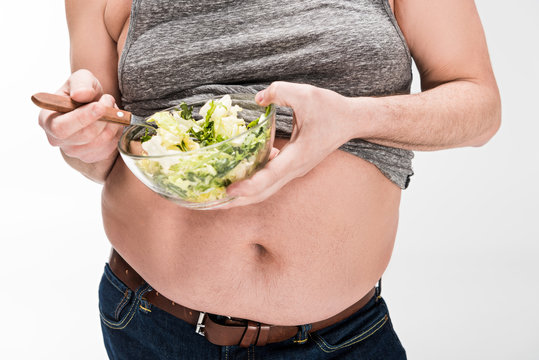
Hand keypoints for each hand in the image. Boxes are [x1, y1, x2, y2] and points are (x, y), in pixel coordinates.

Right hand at [38, 69, 123, 162]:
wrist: (94, 105)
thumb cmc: (83, 92)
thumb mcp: (81, 79)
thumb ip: (80, 83)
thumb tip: (80, 94)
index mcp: (47, 120)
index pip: (62, 127)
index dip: (82, 118)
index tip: (100, 106)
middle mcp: (57, 140)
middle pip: (85, 136)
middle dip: (104, 117)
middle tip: (109, 100)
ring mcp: (73, 151)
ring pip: (100, 142)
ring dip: (113, 123)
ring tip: (111, 108)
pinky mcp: (90, 157)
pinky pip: (109, 147)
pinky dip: (116, 132)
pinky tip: (113, 121)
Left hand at [224, 81, 350, 207]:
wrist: (352, 121)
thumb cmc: (332, 109)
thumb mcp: (306, 94)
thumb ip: (280, 92)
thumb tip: (258, 99)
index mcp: (298, 156)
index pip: (270, 177)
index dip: (249, 185)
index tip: (229, 189)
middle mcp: (295, 169)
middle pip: (263, 194)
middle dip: (236, 202)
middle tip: (209, 204)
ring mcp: (294, 171)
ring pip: (265, 191)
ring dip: (241, 197)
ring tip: (216, 197)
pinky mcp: (292, 167)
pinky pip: (269, 181)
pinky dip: (251, 184)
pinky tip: (236, 176)